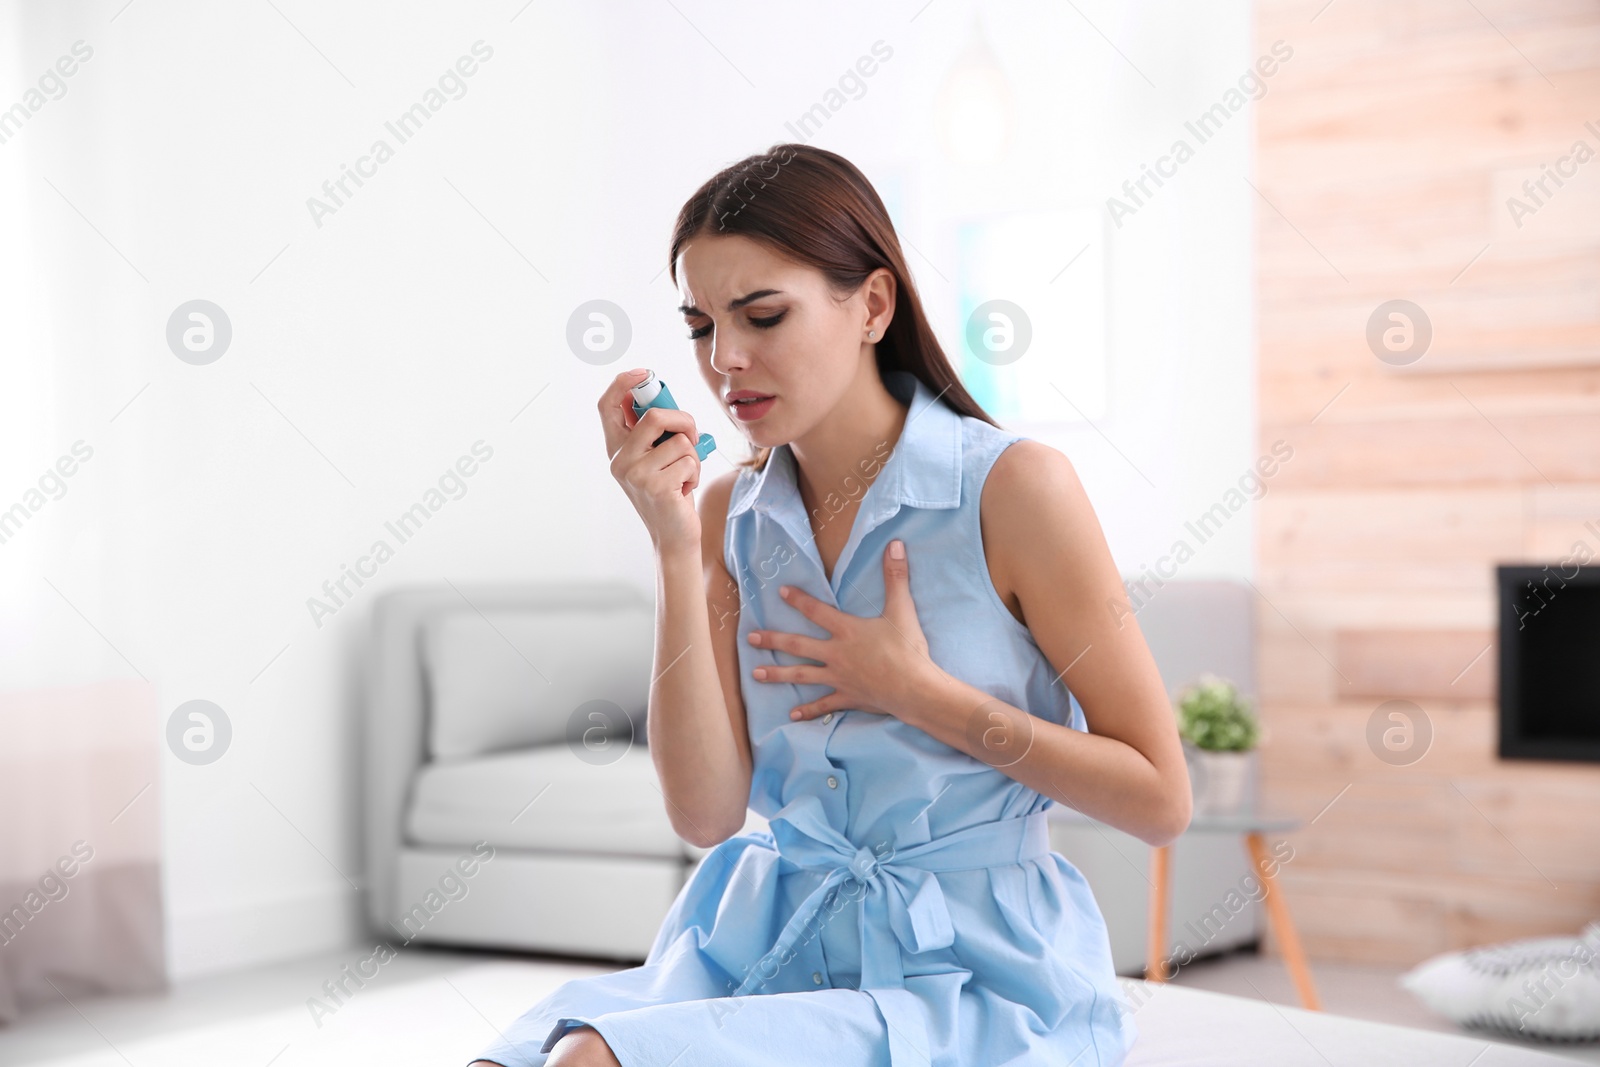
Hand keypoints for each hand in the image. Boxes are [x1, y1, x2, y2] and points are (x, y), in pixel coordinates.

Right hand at [599, 368, 703, 553]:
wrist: (673, 535)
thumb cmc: (671, 492)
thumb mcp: (656, 459)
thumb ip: (654, 433)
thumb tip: (663, 399)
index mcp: (617, 449)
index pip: (608, 406)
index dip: (623, 383)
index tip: (644, 373)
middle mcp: (620, 460)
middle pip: (655, 416)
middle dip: (684, 421)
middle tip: (692, 436)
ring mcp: (636, 474)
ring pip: (680, 441)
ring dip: (693, 457)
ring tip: (685, 475)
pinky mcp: (656, 486)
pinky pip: (690, 461)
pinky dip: (696, 473)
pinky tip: (685, 489)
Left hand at [748, 539, 940, 721]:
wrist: (913, 689)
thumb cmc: (907, 649)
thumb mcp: (902, 609)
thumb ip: (896, 577)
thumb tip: (896, 545)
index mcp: (846, 631)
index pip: (816, 611)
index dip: (798, 600)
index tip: (780, 592)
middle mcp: (836, 654)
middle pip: (797, 645)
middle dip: (773, 640)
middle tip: (750, 638)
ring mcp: (838, 677)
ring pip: (801, 675)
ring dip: (777, 674)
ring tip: (756, 674)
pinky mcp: (846, 697)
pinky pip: (823, 704)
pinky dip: (808, 710)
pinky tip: (792, 715)